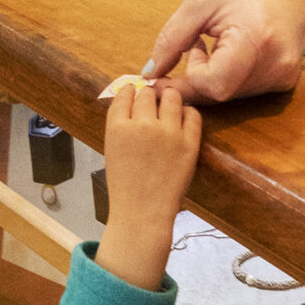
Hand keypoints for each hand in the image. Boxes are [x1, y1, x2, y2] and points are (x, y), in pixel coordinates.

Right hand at [95, 81, 200, 289]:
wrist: (143, 213)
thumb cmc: (125, 185)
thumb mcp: (112, 149)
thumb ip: (120, 124)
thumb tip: (132, 100)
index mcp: (118, 127)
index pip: (126, 93)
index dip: (131, 91)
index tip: (134, 93)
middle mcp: (143, 125)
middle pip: (148, 93)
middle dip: (149, 96)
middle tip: (153, 104)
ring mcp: (168, 133)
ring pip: (172, 96)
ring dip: (169, 99)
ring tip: (169, 109)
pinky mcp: (189, 143)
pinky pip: (192, 114)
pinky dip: (187, 113)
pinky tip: (182, 121)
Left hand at [146, 0, 304, 105]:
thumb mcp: (201, 2)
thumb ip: (172, 40)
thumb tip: (150, 72)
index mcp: (255, 41)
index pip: (211, 84)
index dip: (186, 80)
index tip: (173, 65)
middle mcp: (276, 65)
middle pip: (220, 93)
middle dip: (198, 77)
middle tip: (194, 46)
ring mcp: (285, 75)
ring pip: (232, 95)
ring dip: (213, 76)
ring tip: (215, 42)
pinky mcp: (287, 79)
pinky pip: (247, 90)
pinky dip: (230, 76)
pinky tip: (232, 50)